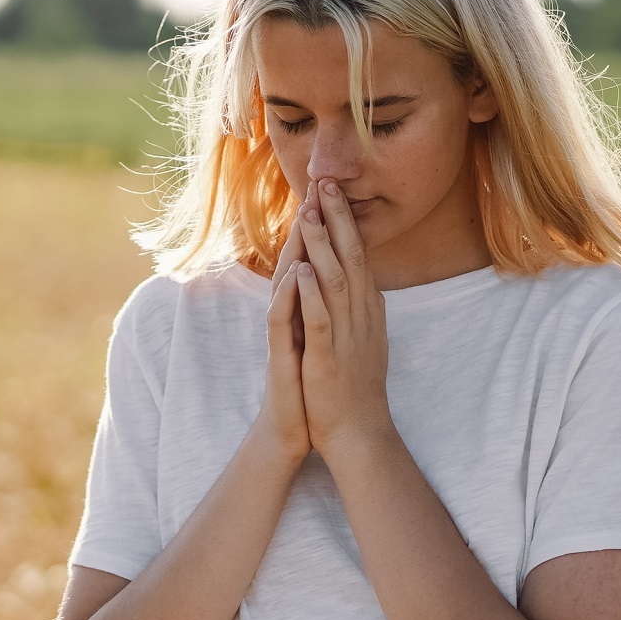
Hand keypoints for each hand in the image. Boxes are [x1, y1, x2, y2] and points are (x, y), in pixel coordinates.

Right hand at [256, 209, 312, 463]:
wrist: (295, 430)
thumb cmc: (311, 388)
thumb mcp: (324, 342)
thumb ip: (326, 311)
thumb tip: (341, 284)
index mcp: (305, 311)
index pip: (313, 262)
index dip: (323, 230)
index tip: (334, 196)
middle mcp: (290, 316)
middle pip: (297, 262)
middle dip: (308, 226)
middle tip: (316, 189)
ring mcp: (283, 334)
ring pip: (286, 283)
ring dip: (296, 249)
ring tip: (306, 217)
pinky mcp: (279, 355)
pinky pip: (282, 320)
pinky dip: (290, 296)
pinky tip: (296, 274)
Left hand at [292, 177, 394, 455]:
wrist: (359, 433)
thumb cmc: (355, 386)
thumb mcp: (363, 338)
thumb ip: (362, 309)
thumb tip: (366, 283)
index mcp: (368, 310)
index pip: (358, 257)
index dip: (346, 222)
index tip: (333, 190)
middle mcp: (362, 317)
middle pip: (352, 258)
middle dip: (338, 220)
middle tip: (326, 183)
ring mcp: (347, 336)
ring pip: (337, 281)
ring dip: (324, 246)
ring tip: (312, 214)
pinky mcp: (328, 357)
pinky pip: (321, 319)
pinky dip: (312, 293)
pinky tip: (303, 270)